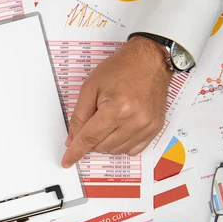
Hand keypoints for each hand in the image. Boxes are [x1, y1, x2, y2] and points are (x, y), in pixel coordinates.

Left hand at [61, 37, 172, 167]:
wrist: (150, 60)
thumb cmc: (121, 68)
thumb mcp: (90, 87)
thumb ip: (79, 116)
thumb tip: (72, 140)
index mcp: (117, 108)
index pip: (89, 139)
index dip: (75, 151)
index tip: (67, 161)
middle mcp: (135, 121)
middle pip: (101, 147)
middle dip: (91, 138)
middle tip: (93, 118)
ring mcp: (147, 127)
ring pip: (115, 151)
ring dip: (105, 141)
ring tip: (108, 118)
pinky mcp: (155, 129)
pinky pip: (132, 150)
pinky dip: (120, 144)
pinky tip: (119, 128)